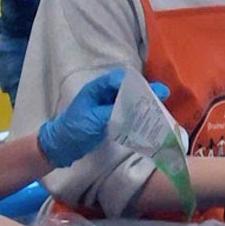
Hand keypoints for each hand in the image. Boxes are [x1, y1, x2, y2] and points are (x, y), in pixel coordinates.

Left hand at [39, 69, 169, 167]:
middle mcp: (104, 93)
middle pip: (128, 87)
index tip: (154, 90)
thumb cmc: (74, 129)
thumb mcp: (94, 119)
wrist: (61, 146)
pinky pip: (126, 110)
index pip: (122, 79)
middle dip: (145, 91)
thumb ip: (114, 110)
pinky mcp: (109, 116)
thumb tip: (135, 106)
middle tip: (163, 96)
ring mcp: (106, 105)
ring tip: (159, 106)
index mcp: (97, 88)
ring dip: (143, 101)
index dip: (139, 83)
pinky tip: (148, 117)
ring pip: (129, 98)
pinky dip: (137, 112)